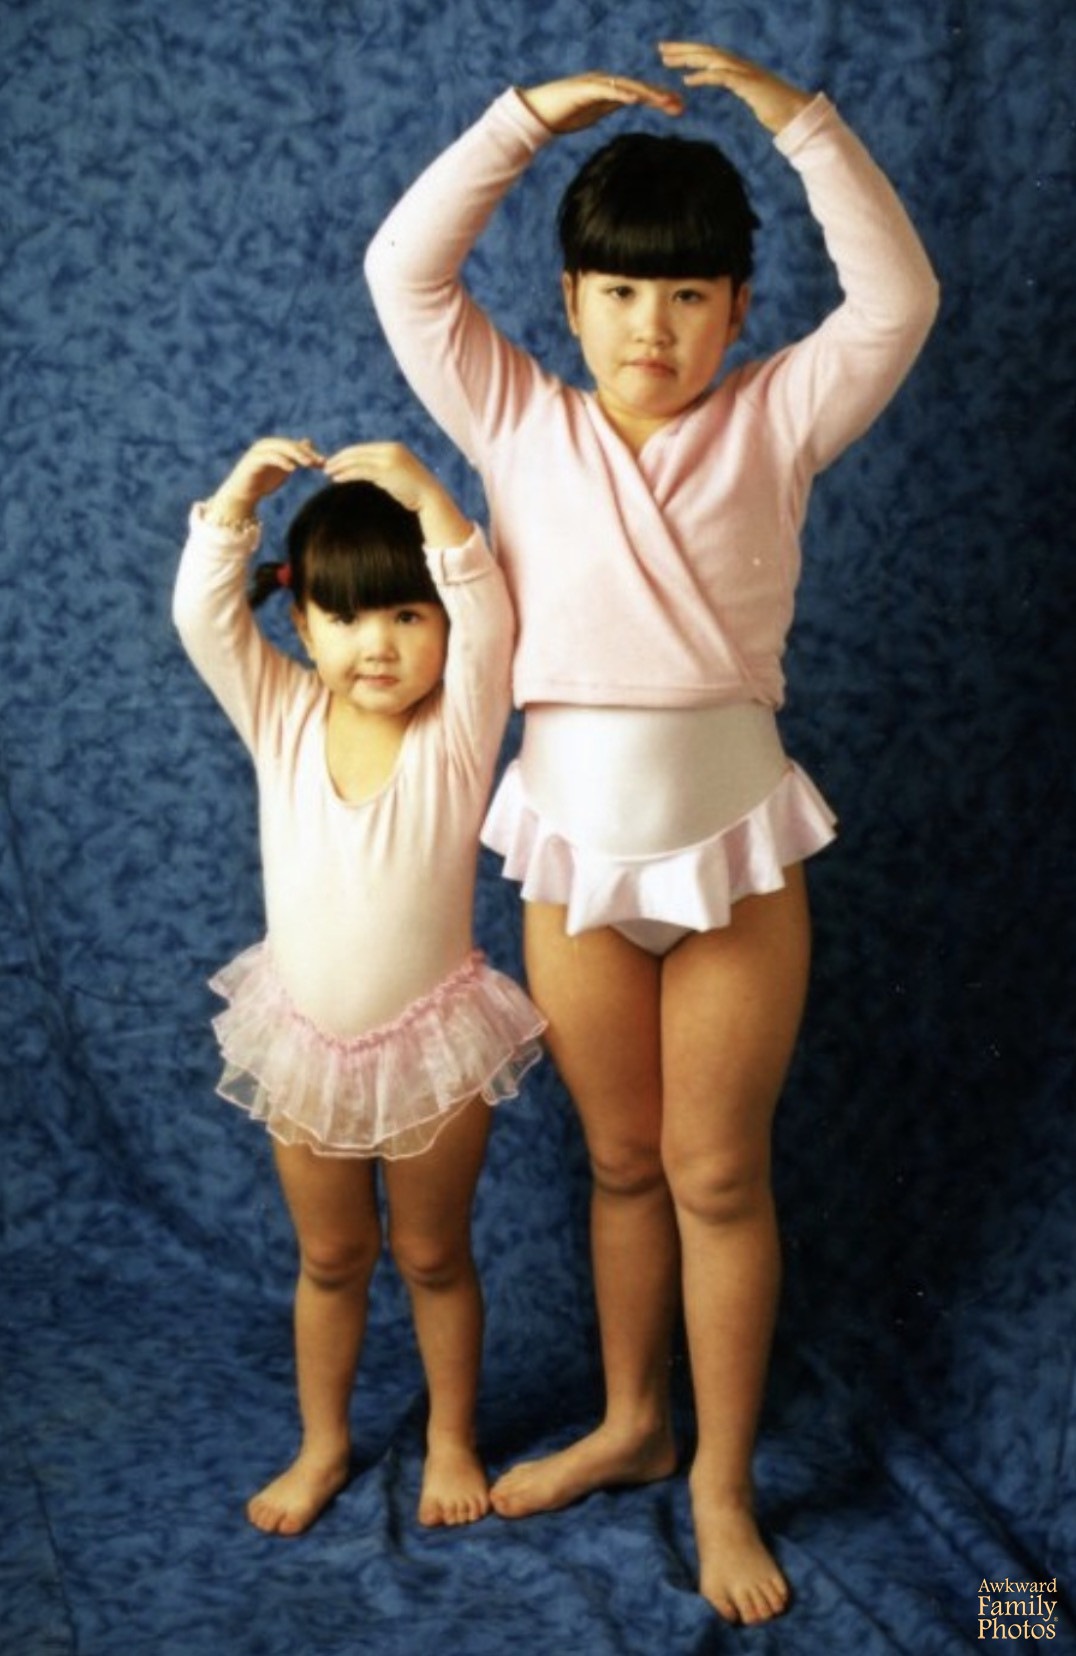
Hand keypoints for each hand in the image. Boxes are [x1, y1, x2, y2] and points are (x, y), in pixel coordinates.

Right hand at [205, 436, 323, 523]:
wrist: (243, 494)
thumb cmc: (263, 481)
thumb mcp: (283, 468)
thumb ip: (295, 457)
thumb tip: (308, 443)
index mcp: (274, 446)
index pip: (296, 446)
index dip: (310, 453)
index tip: (323, 462)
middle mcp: (266, 445)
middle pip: (289, 445)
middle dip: (305, 453)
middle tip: (318, 462)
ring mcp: (259, 452)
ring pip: (281, 448)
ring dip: (296, 455)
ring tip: (308, 464)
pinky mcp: (253, 460)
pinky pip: (269, 457)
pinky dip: (282, 461)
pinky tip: (292, 469)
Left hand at [324, 441, 471, 547]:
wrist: (430, 497)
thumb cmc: (414, 491)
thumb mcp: (397, 474)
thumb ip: (382, 469)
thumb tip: (368, 472)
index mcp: (392, 448)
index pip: (363, 448)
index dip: (346, 454)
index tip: (335, 461)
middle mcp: (389, 450)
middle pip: (357, 451)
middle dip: (339, 458)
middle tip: (325, 465)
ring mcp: (388, 460)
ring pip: (356, 460)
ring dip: (340, 466)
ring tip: (327, 472)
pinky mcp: (385, 472)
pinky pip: (360, 471)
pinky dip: (346, 474)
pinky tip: (336, 478)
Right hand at [520, 72, 683, 134]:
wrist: (538, 112)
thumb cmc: (563, 115)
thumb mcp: (593, 113)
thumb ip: (609, 107)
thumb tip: (625, 105)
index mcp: (610, 90)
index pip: (639, 94)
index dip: (659, 100)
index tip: (679, 107)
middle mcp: (606, 83)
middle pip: (638, 88)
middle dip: (660, 96)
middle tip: (681, 105)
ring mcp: (595, 84)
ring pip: (626, 87)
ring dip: (646, 94)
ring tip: (664, 101)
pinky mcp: (584, 89)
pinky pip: (606, 91)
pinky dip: (621, 94)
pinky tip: (635, 99)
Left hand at [657, 43, 810, 133]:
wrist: (798, 115)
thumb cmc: (778, 110)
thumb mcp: (753, 96)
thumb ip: (741, 87)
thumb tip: (734, 86)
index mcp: (740, 68)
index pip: (711, 55)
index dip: (691, 51)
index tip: (671, 53)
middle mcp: (741, 65)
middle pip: (707, 51)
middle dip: (683, 49)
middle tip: (661, 48)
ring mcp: (746, 73)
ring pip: (712, 59)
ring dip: (688, 58)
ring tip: (667, 60)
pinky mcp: (748, 84)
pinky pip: (722, 76)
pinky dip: (704, 76)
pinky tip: (688, 80)